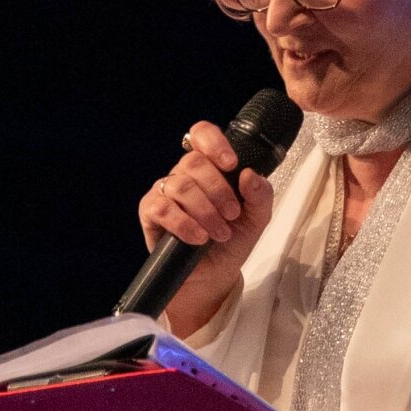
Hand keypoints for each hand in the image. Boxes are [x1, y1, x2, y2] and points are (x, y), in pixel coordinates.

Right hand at [136, 120, 276, 333]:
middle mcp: (184, 175)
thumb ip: (260, 195)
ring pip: (181, 185)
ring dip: (205, 211)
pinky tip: (198, 237)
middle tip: (232, 215)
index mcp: (209, 168)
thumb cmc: (232, 241)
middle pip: (194, 161)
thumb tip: (250, 175)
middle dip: (219, 190)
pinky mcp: (150, 212)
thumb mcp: (256, 219)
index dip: (214, 143)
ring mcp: (165, 192)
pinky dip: (184, 224)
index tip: (232, 164)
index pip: (201, 135)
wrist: (214, 275)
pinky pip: (163, 208)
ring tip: (219, 233)